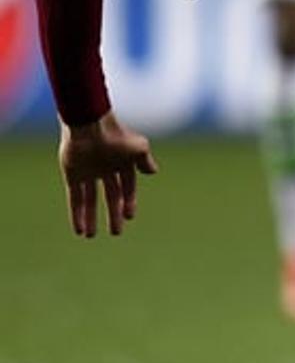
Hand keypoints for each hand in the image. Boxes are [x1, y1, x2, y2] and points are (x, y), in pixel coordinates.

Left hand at [59, 113, 157, 238]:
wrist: (89, 126)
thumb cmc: (117, 135)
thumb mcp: (139, 148)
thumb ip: (145, 161)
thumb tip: (153, 172)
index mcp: (122, 163)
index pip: (127, 188)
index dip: (129, 202)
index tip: (130, 217)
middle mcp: (105, 170)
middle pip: (110, 196)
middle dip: (113, 214)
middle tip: (116, 233)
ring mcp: (88, 173)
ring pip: (90, 200)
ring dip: (91, 217)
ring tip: (91, 236)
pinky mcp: (73, 175)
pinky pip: (75, 198)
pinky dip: (76, 213)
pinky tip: (78, 228)